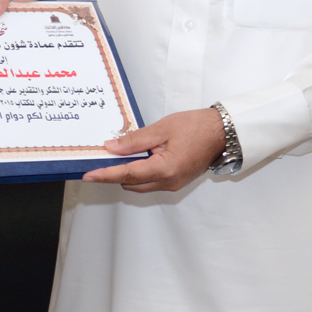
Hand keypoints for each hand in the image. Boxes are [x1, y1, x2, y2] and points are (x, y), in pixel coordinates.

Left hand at [85, 108, 227, 194]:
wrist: (223, 132)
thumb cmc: (197, 127)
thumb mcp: (162, 128)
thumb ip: (135, 140)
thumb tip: (111, 148)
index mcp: (165, 169)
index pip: (126, 174)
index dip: (105, 175)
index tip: (88, 175)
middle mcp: (168, 182)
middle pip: (130, 183)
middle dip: (116, 172)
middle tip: (105, 155)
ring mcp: (173, 184)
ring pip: (140, 185)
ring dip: (129, 173)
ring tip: (125, 152)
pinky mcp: (176, 182)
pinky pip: (151, 182)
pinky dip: (141, 173)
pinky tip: (140, 156)